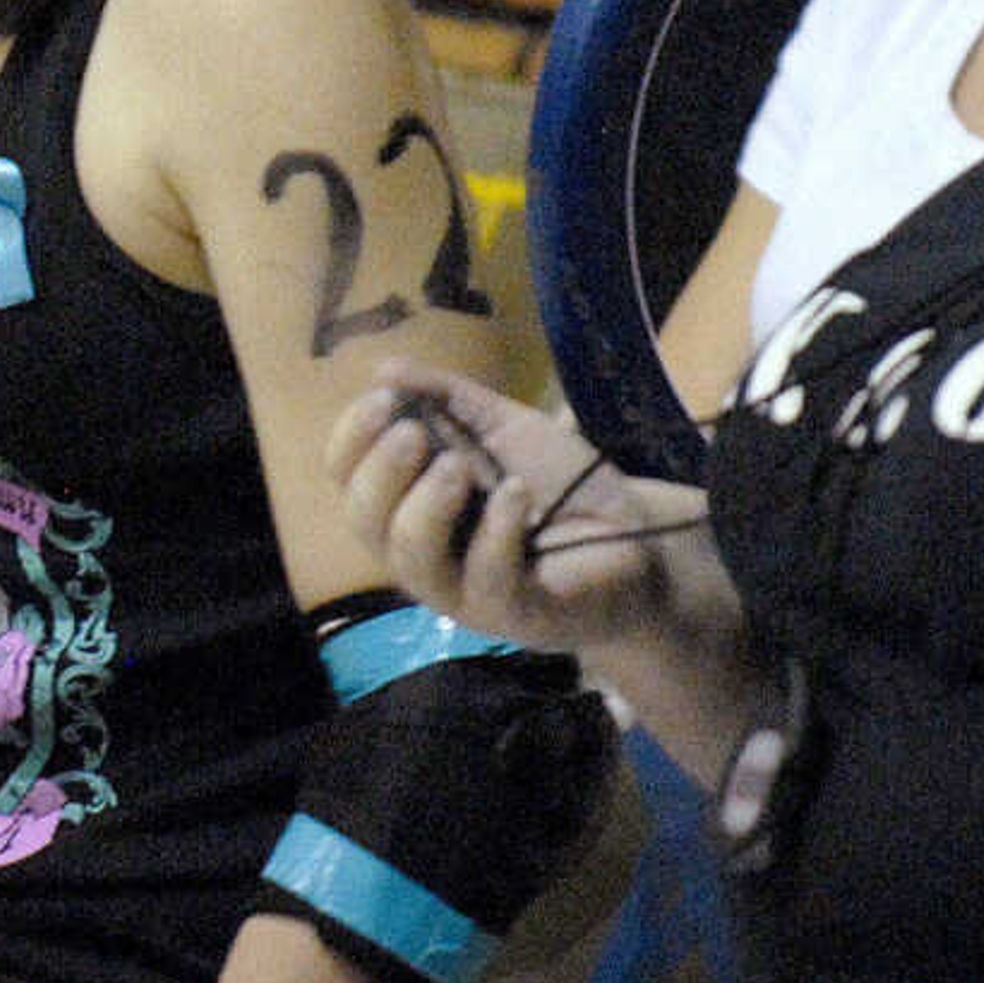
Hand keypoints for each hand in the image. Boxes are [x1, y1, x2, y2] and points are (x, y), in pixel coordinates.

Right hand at [319, 363, 703, 650]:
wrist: (636, 538)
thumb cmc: (559, 486)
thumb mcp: (502, 429)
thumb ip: (446, 400)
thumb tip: (382, 369)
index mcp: (408, 504)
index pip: (347, 479)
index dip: (352, 438)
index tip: (384, 399)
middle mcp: (422, 552)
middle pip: (365, 521)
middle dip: (381, 472)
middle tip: (415, 435)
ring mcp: (463, 590)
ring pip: (413, 557)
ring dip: (427, 506)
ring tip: (461, 467)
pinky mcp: (513, 613)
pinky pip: (485, 578)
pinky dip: (497, 530)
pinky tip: (519, 494)